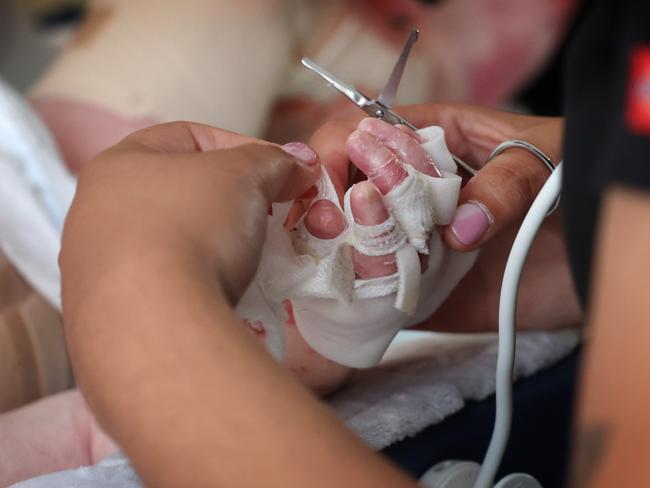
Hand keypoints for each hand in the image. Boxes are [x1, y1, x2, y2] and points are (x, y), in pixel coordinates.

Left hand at [60, 122, 413, 487]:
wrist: (153, 321)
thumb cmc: (193, 226)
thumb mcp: (244, 176)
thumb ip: (271, 162)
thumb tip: (298, 166)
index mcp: (117, 166)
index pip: (190, 137)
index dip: (243, 148)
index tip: (278, 172)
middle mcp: (95, 212)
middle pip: (181, 192)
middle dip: (232, 202)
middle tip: (269, 216)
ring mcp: (97, 267)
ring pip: (172, 242)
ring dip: (216, 245)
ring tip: (253, 259)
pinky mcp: (111, 314)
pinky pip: (165, 285)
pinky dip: (198, 283)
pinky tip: (224, 292)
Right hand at [310, 104, 581, 330]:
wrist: (593, 255)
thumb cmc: (572, 184)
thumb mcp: (548, 160)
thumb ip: (507, 181)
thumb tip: (459, 229)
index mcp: (429, 141)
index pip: (363, 135)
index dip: (337, 152)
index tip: (333, 180)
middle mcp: (409, 192)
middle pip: (344, 191)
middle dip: (326, 206)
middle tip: (330, 228)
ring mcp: (410, 241)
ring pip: (352, 243)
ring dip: (341, 253)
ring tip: (347, 265)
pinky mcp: (420, 289)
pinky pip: (380, 294)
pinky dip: (363, 297)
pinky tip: (357, 298)